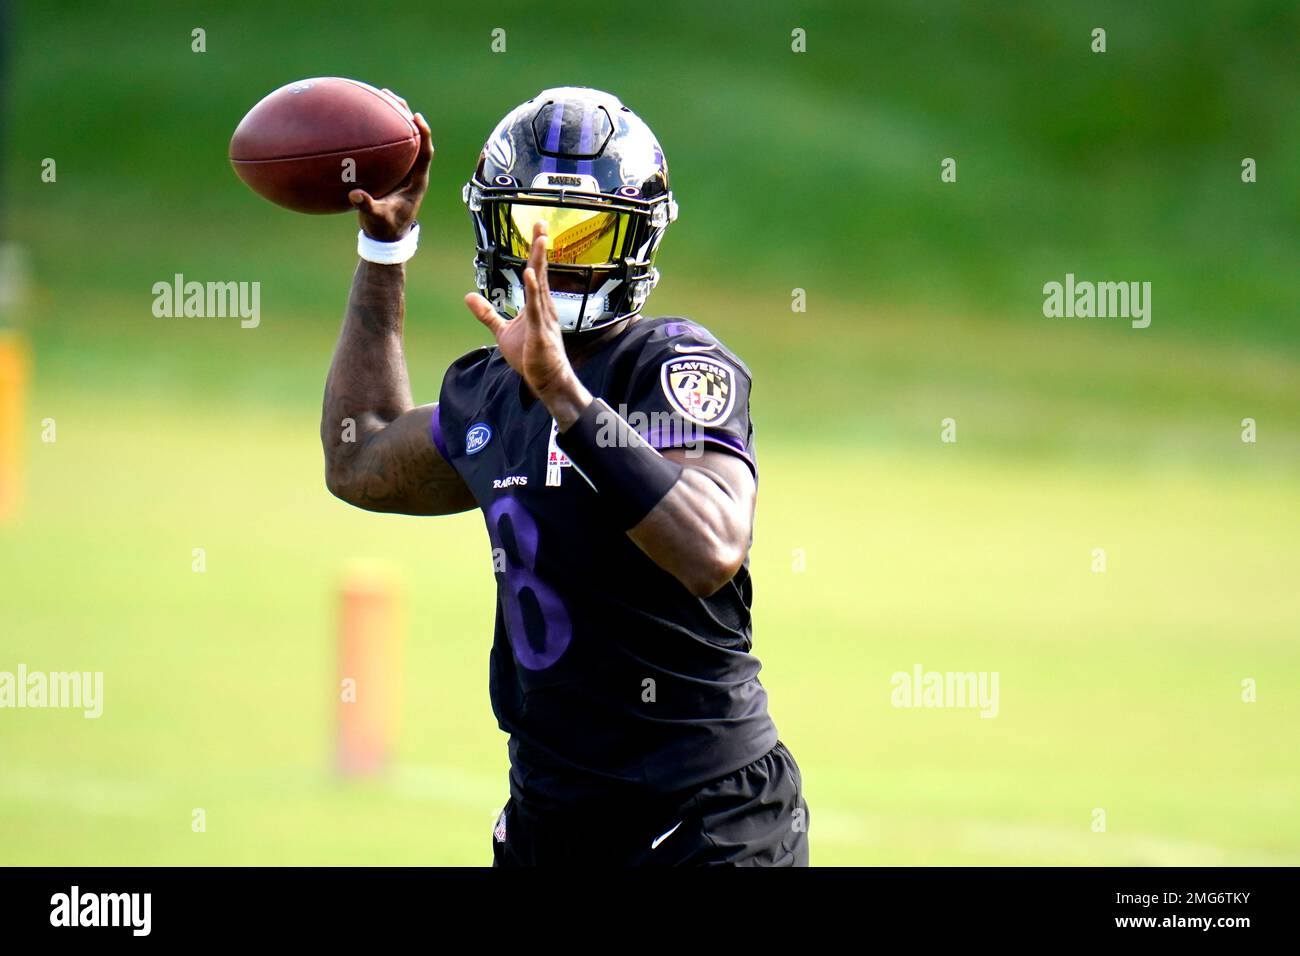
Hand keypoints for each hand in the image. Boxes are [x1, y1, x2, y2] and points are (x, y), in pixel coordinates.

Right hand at [349, 92, 431, 241]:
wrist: (385, 237)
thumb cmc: (385, 228)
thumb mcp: (377, 218)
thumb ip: (368, 207)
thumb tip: (356, 196)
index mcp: (416, 181)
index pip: (425, 153)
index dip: (424, 135)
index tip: (417, 118)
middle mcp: (413, 171)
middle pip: (414, 137)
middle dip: (405, 115)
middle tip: (392, 97)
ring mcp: (403, 169)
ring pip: (402, 138)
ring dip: (393, 118)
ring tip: (380, 97)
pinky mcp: (392, 170)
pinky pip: (388, 146)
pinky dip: (379, 132)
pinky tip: (363, 119)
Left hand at [464, 221, 591, 425]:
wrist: (546, 381)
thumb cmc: (530, 357)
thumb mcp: (503, 332)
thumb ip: (488, 313)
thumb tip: (468, 296)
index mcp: (537, 306)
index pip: (537, 273)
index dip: (536, 252)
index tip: (538, 230)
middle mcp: (543, 308)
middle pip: (542, 272)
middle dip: (540, 248)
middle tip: (541, 224)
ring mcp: (544, 319)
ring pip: (541, 286)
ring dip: (539, 262)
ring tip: (540, 241)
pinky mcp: (541, 333)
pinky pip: (536, 309)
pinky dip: (534, 291)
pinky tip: (530, 275)